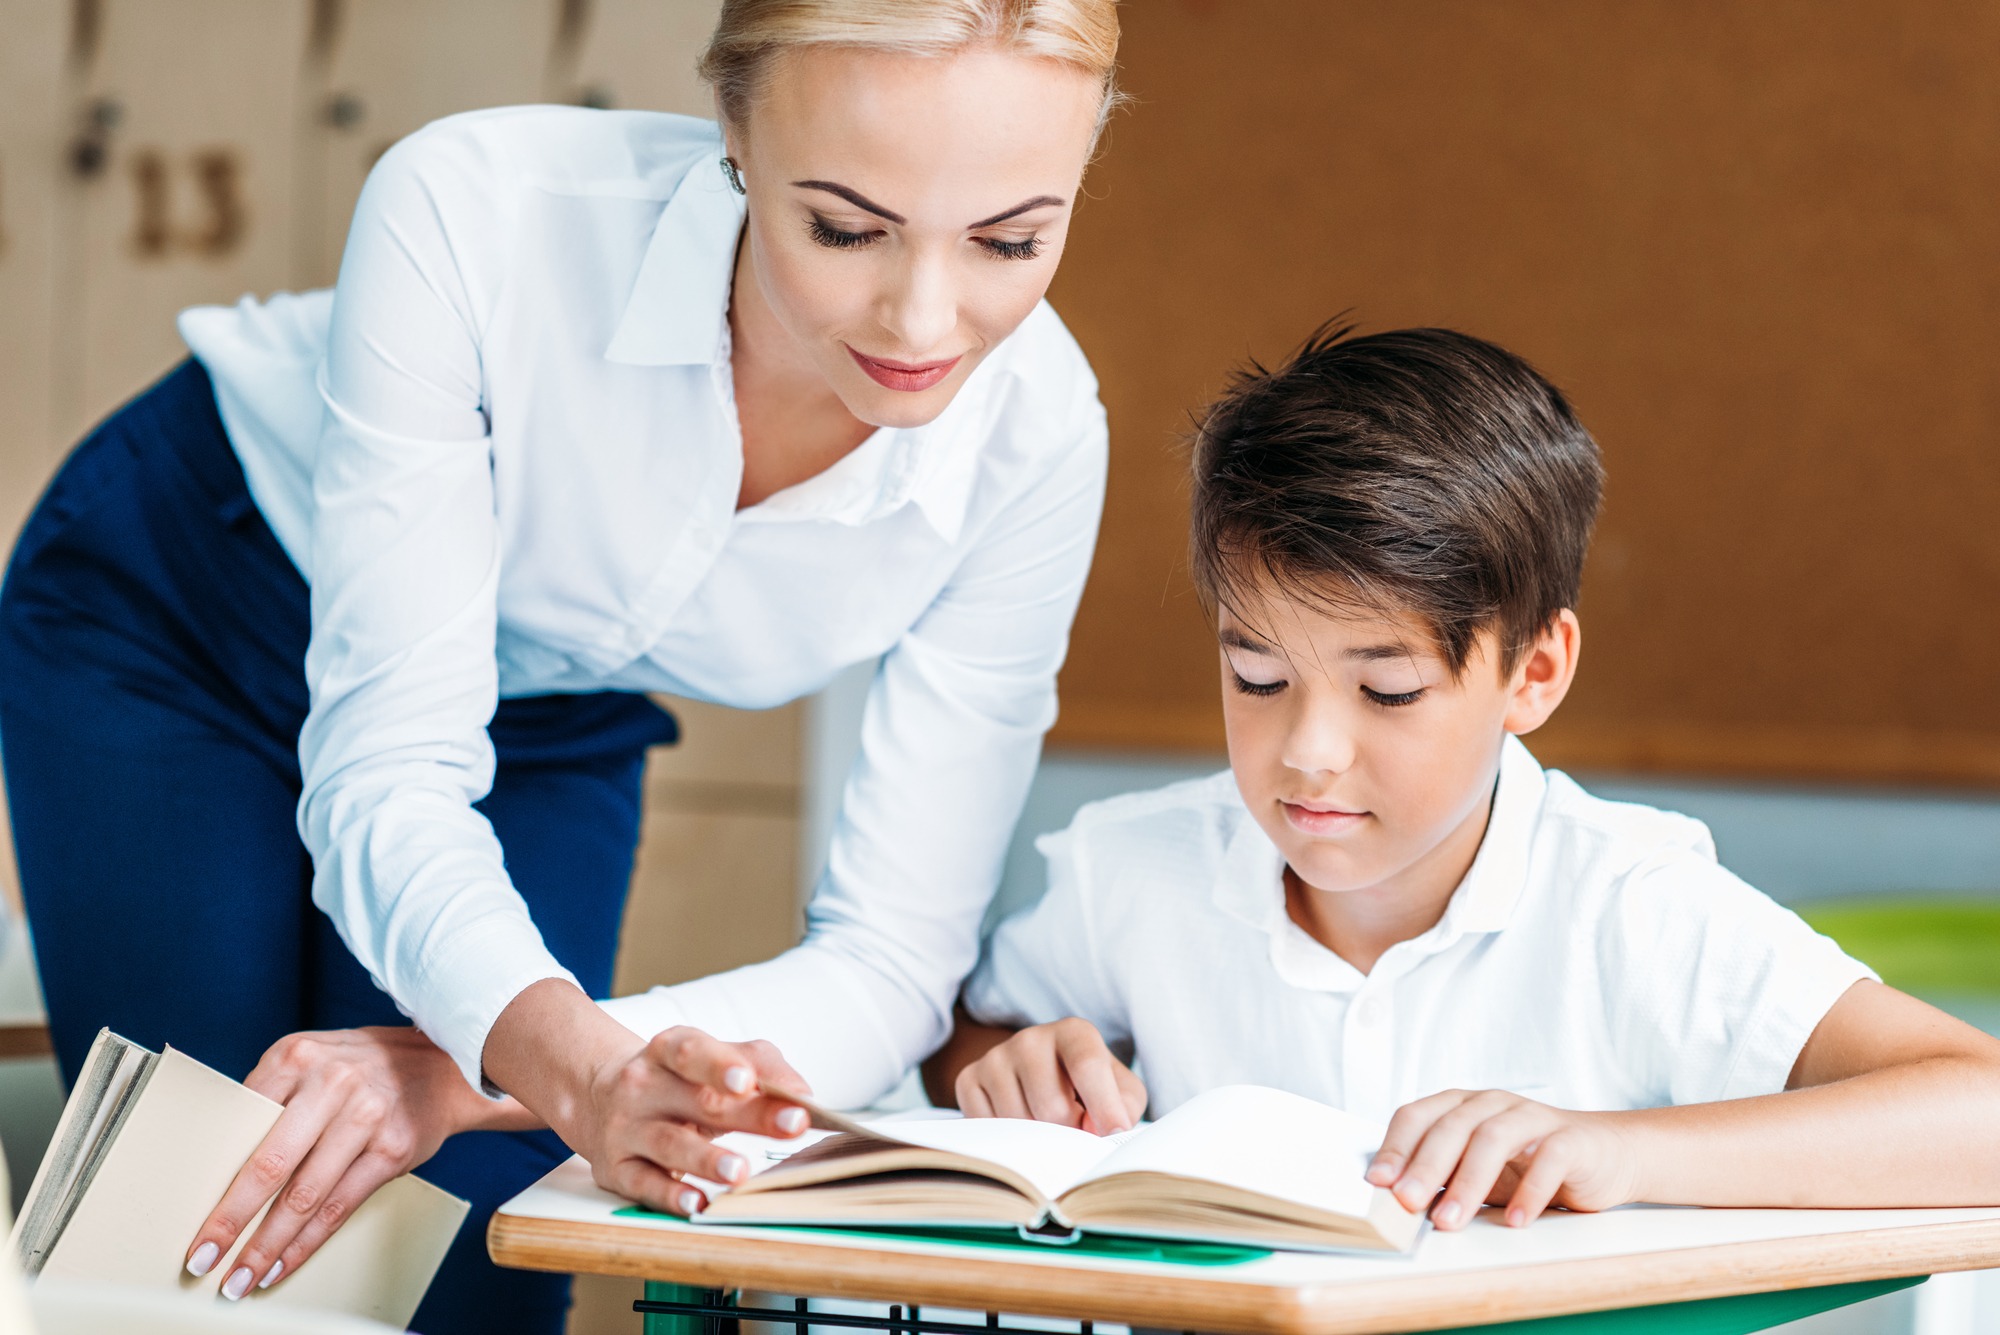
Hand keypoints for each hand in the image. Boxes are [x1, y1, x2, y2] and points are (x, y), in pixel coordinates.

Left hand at [186, 1027, 529, 1299]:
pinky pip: (340, 1206)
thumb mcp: (315, 1061)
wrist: (447, 1066)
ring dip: (268, 1245)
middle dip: (230, 1220)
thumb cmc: (365, 1068)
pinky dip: (307, 1242)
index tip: (190, 1213)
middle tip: (202, 1258)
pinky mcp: (392, 1148)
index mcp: (297, 1056)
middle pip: (269, 1165)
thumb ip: (274, 1099)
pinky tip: (284, 1263)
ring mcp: (366, 1116)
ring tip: (241, 1278)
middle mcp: (331, 1083)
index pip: (241, 1123)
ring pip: (304, 1196)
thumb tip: (222, 1168)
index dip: (213, 1174)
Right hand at [562, 1025, 814, 1217]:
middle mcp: (644, 1086)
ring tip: (740, 1172)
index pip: (692, 1052)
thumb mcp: (710, 1059)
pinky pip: (645, 1184)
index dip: (720, 1065)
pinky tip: (696, 1204)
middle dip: (750, 1114)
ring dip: (707, 1160)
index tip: (750, 1081)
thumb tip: (802, 1094)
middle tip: (793, 1125)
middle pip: (699, 1100)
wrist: (597, 1098)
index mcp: (669, 1050)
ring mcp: (627, 1128)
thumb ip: (760, 1066)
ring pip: (670, 1144)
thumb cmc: (674, 1080)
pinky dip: (670, 1196)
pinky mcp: (617, 1168)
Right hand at [954, 1017, 1146, 1134]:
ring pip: (1019, 1123)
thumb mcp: (1122, 1093)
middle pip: (1052, 1107)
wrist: (1043, 1077)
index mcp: (1074, 1033)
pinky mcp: (969, 1079)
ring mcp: (995, 1057)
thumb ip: (1123, 1108)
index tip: (1113, 1134)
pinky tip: (1020, 1123)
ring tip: (1047, 1123)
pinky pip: (988, 1127)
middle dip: (1069, 1131)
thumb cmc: (1090, 1089)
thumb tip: (1095, 1129)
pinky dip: (1008, 1138)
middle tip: (1074, 1127)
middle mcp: (1030, 1038)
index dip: (1104, 1107)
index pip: (1088, 1066)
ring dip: (1038, 1139)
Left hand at [1365, 1089, 1639, 1229]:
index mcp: (1461, 1106)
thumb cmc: (1527, 1162)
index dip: (1394, 1147)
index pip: (1417, 1116)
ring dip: (1467, 1182)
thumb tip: (1394, 1205)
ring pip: (1493, 1139)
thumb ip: (1440, 1179)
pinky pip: (1548, 1160)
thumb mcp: (1476, 1170)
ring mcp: (1531, 1117)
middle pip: (1450, 1128)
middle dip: (1424, 1167)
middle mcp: (1492, 1103)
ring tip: (1450, 1220)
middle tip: (1406, 1204)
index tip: (1376, 1183)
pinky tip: (1514, 1221)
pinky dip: (1529, 1191)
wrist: (1602, 1155)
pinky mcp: (1569, 1139)